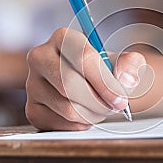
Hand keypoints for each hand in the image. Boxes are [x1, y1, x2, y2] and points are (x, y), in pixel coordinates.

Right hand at [25, 28, 145, 130]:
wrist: (90, 85)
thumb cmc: (106, 71)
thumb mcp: (122, 62)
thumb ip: (131, 64)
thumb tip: (126, 80)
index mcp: (63, 37)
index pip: (83, 59)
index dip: (105, 83)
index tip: (120, 99)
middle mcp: (40, 57)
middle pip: (70, 85)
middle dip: (99, 102)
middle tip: (114, 107)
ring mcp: (32, 84)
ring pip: (67, 108)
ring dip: (93, 115)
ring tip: (101, 109)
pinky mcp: (31, 109)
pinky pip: (60, 124)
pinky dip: (80, 125)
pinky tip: (86, 115)